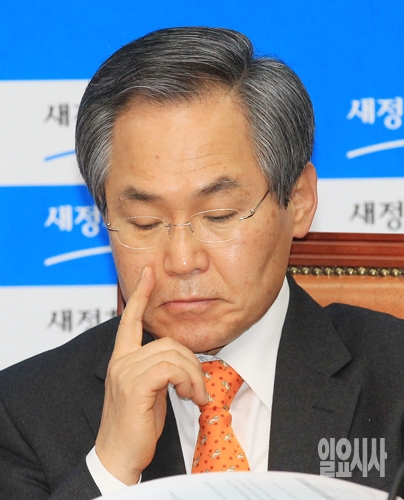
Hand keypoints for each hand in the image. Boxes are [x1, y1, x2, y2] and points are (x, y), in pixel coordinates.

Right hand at [95, 266, 207, 484]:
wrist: (119, 455)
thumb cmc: (137, 425)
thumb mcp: (150, 391)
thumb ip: (159, 369)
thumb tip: (181, 362)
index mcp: (122, 359)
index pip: (129, 320)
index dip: (140, 295)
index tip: (148, 273)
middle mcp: (120, 361)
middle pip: (168, 342)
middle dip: (191, 362)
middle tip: (197, 388)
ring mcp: (125, 372)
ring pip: (172, 355)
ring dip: (192, 375)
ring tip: (194, 396)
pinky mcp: (134, 386)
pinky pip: (170, 369)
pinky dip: (186, 381)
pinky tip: (188, 397)